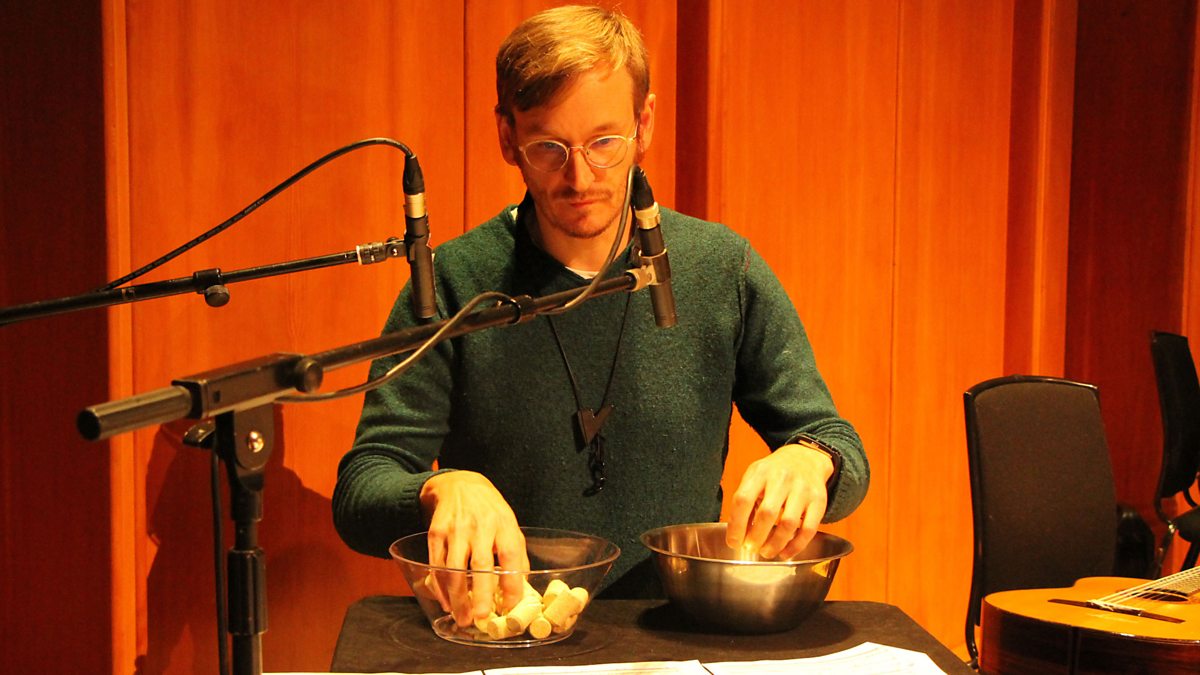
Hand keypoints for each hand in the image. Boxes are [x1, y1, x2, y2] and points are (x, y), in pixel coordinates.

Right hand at [419, 471, 528, 625]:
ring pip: (453, 568)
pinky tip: (447, 602)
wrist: (459, 485)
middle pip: (480, 563)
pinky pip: (436, 565)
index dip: (512, 582)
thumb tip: (522, 588)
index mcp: (503, 523)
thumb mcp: (510, 524)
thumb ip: (517, 554)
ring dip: (457, 597)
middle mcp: (479, 525)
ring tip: (463, 618)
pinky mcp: (436, 533)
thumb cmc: (489, 511)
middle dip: (481, 593)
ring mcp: (455, 529)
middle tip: (482, 617)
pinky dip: (440, 587)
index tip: (512, 606)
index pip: (511, 554)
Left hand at [724, 443, 833, 558]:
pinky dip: (796, 546)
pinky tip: (785, 553)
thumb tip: (737, 533)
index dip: (736, 525)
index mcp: (761, 472)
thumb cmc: (774, 472)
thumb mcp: (755, 475)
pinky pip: (808, 530)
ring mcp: (803, 489)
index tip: (733, 541)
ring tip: (766, 552)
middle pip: (767, 513)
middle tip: (750, 548)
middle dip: (756, 536)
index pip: (743, 500)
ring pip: (789, 524)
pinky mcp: (819, 501)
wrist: (806, 458)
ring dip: (775, 544)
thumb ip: (745, 499)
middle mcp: (782, 478)